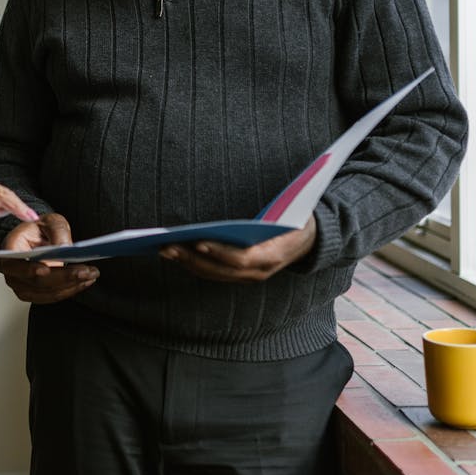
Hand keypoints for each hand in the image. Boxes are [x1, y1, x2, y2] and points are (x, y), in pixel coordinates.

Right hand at [0, 213, 97, 303]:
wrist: (38, 239)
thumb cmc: (39, 229)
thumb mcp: (50, 221)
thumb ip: (57, 230)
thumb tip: (65, 247)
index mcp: (9, 249)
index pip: (16, 264)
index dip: (30, 269)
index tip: (47, 268)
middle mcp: (12, 271)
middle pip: (37, 282)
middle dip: (63, 277)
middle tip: (85, 271)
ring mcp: (22, 286)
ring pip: (47, 292)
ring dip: (71, 286)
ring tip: (91, 275)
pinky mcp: (34, 294)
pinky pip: (52, 296)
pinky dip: (70, 290)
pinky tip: (84, 282)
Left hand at [160, 214, 317, 281]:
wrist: (311, 240)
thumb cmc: (296, 218)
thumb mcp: (291, 213)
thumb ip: (273, 212)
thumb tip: (251, 197)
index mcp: (273, 255)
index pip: (242, 258)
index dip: (219, 252)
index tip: (198, 242)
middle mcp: (259, 272)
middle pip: (221, 270)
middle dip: (192, 258)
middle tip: (167, 246)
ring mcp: (249, 276)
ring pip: (214, 273)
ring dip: (188, 262)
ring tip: (164, 249)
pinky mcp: (240, 275)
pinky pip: (214, 272)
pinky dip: (194, 264)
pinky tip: (177, 252)